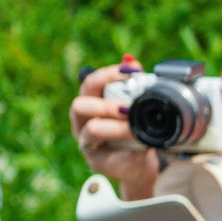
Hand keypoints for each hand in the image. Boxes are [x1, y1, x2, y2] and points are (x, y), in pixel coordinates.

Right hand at [71, 60, 164, 201]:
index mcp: (89, 102)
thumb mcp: (134, 104)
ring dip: (116, 128)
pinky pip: (109, 155)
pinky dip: (128, 149)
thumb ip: (131, 83)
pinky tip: (142, 147)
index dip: (107, 75)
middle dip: (105, 104)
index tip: (131, 72)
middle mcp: (82, 121)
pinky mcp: (96, 161)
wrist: (139, 162)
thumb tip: (129, 58)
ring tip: (135, 129)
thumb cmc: (132, 128)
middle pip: (79, 105)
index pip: (90, 83)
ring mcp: (86, 142)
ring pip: (92, 130)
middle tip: (127, 109)